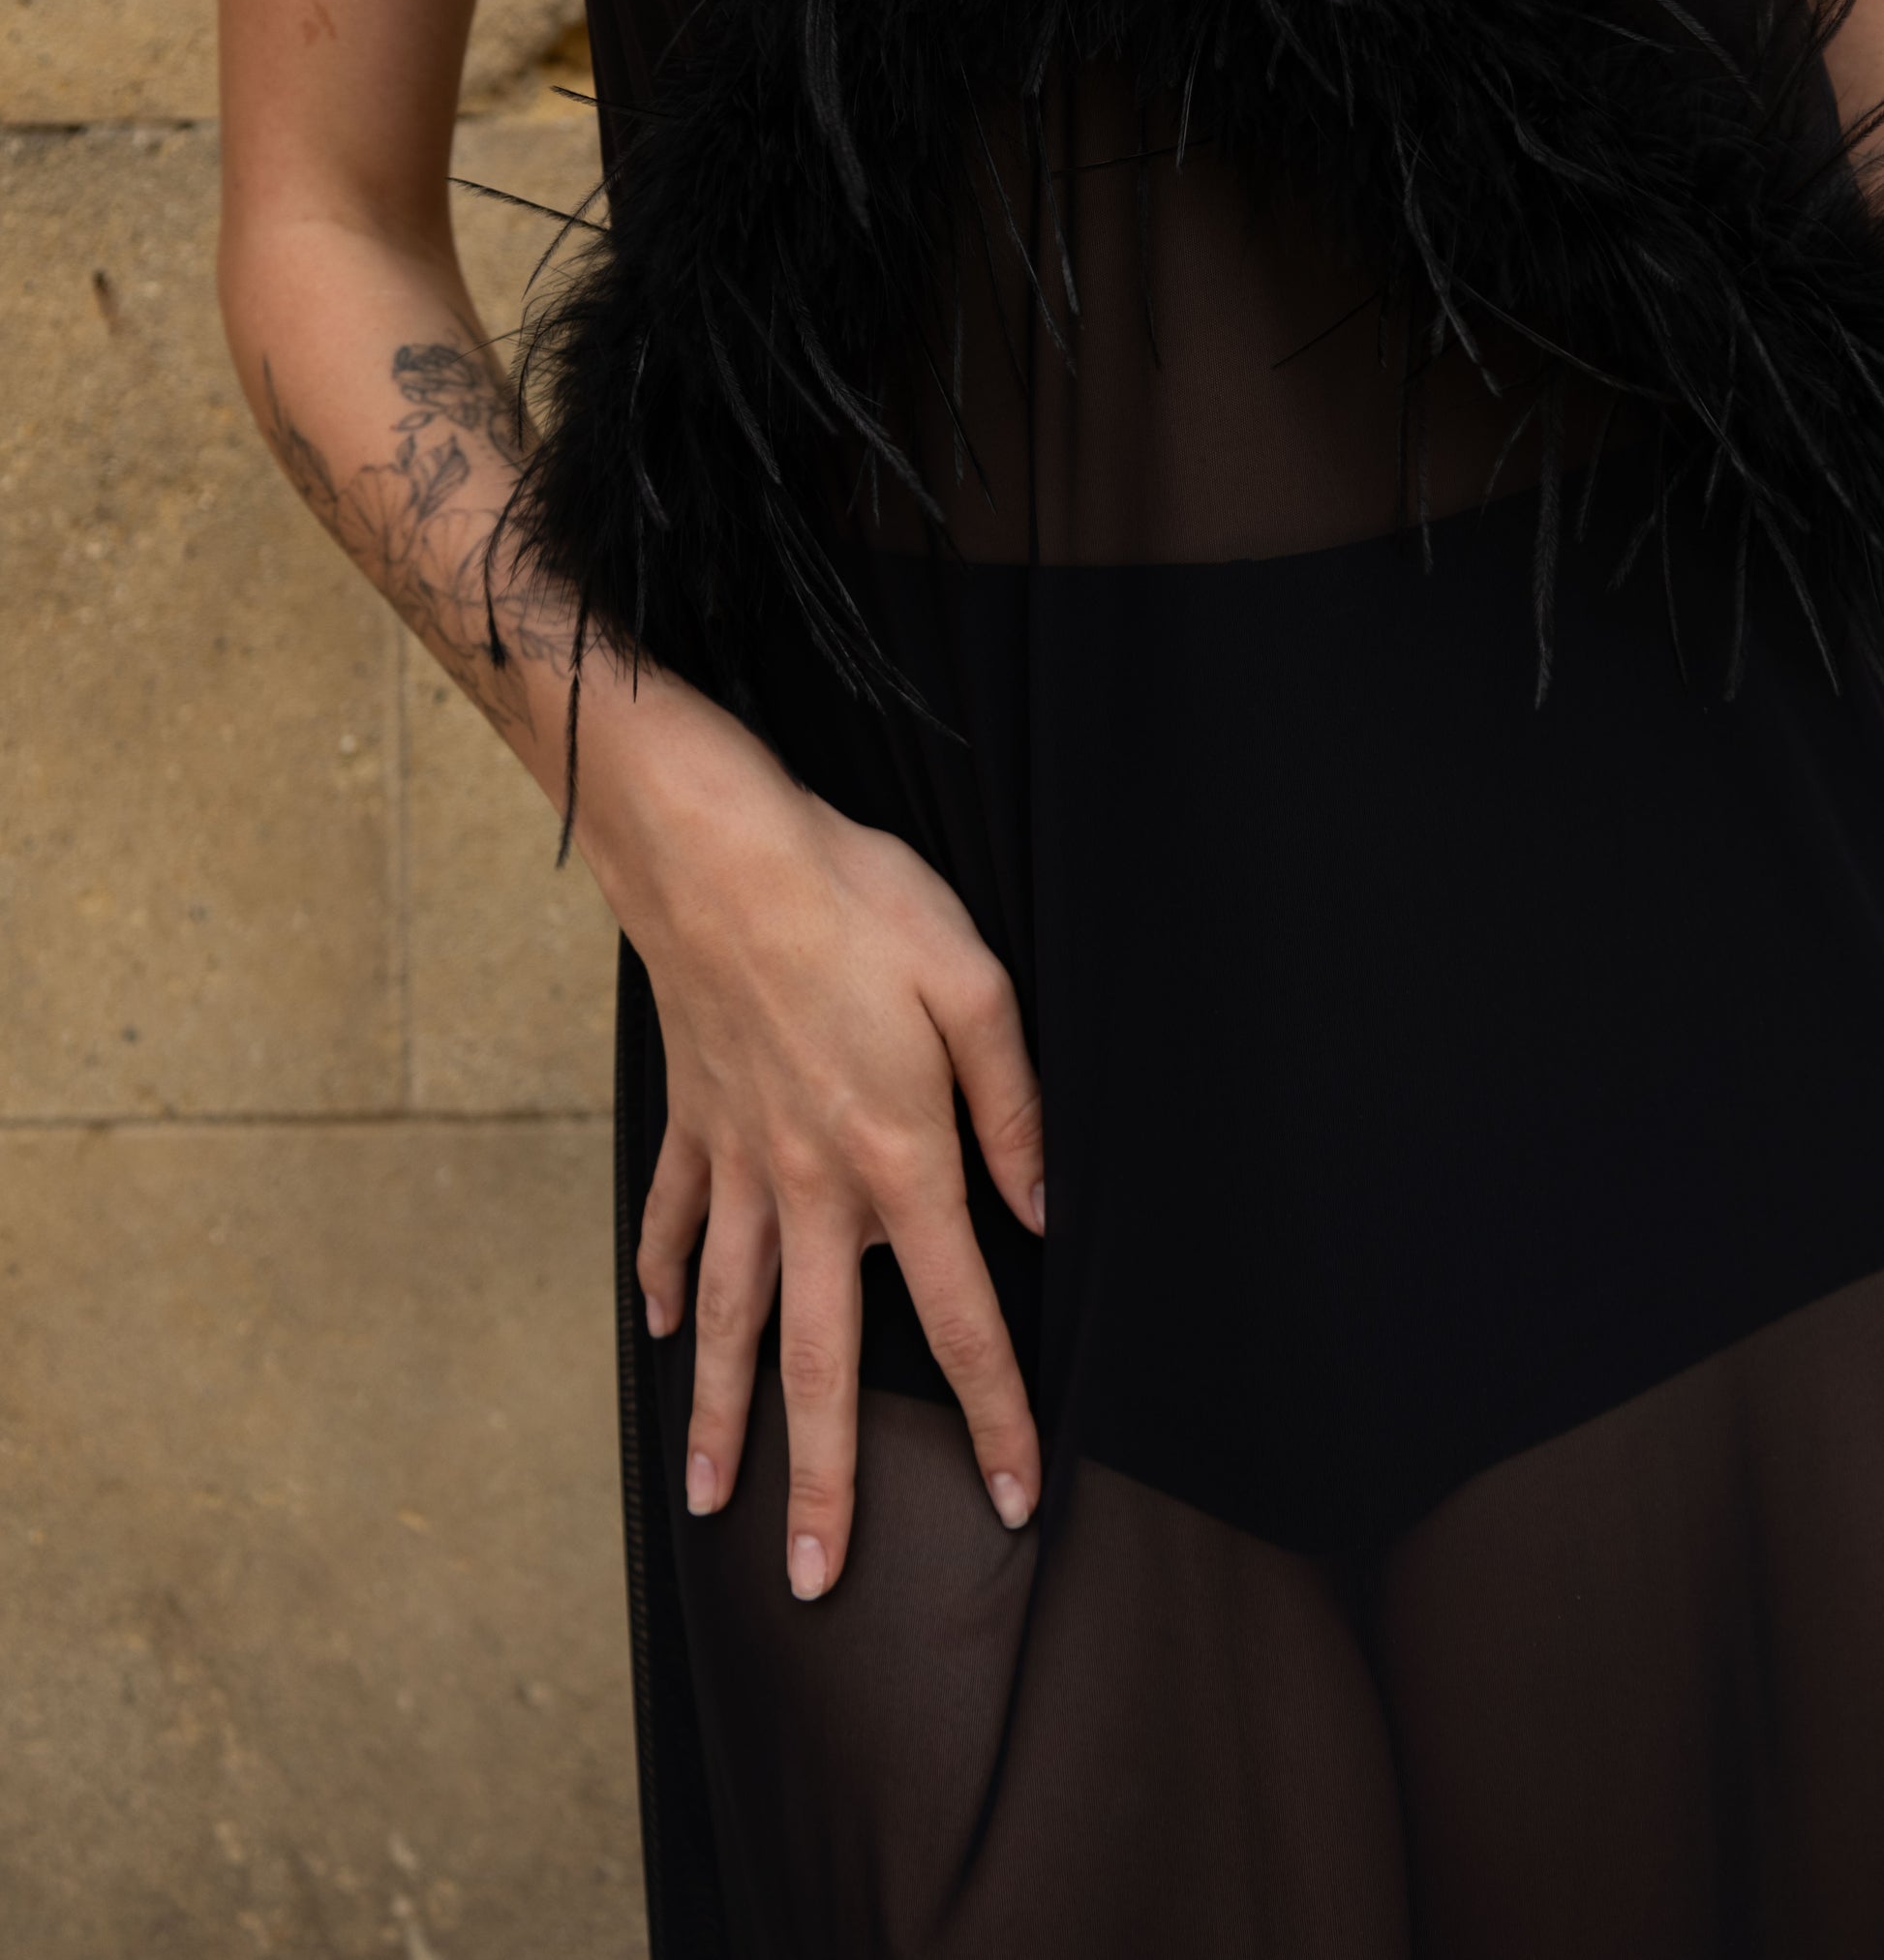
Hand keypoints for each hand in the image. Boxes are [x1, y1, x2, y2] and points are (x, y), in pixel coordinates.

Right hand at [585, 696, 1044, 1600]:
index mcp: (897, 1156)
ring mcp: (736, 1160)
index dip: (994, 1415)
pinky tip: (667, 1331)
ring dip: (723, 1415)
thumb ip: (1013, 1104)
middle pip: (818, 1362)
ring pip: (733, 1318)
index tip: (1015, 1499)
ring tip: (710, 1504)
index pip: (958, 1316)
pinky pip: (674, 1221)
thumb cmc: (852, 898)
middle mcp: (809, 1185)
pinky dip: (667, 1281)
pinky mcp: (690, 1120)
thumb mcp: (972, 980)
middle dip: (821, 1481)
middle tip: (811, 1580)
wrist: (711, 849)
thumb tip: (1038, 1209)